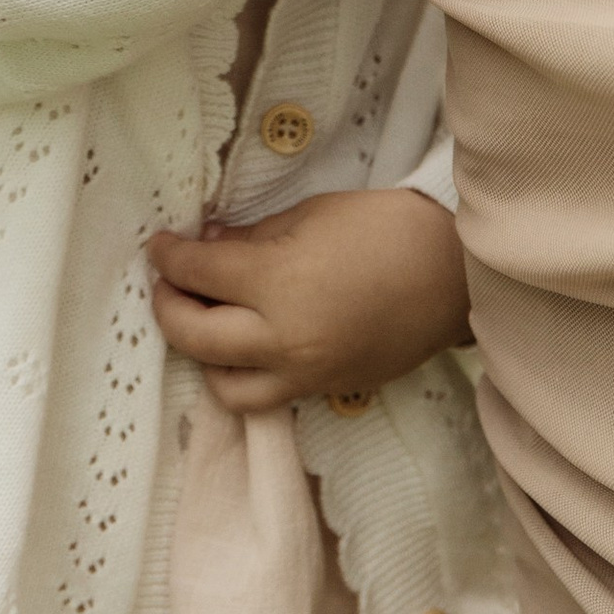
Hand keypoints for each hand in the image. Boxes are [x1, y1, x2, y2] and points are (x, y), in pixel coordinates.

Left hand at [147, 186, 471, 413]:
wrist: (455, 274)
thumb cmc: (386, 229)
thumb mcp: (310, 216)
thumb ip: (252, 238)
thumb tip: (208, 245)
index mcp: (278, 282)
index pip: (199, 273)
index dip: (169, 257)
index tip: (158, 245)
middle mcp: (283, 338)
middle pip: (195, 336)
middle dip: (168, 306)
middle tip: (167, 282)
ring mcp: (305, 373)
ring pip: (224, 385)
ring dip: (201, 354)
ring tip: (204, 319)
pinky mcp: (326, 391)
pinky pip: (266, 396)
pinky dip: (242, 374)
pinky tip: (244, 344)